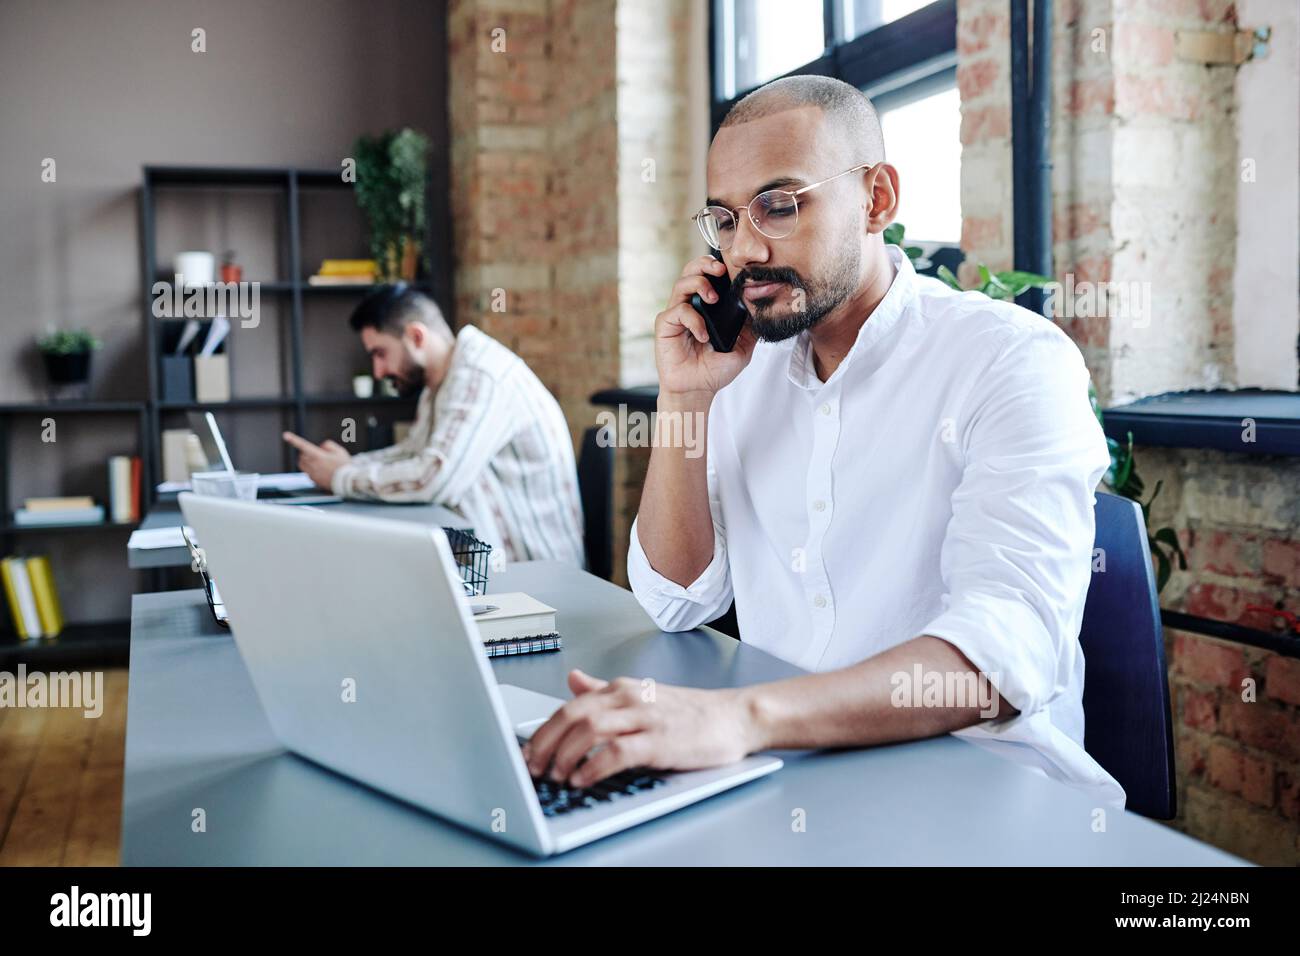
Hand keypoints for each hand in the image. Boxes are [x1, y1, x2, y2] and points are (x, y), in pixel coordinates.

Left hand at [282, 432, 350, 490]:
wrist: (348, 482)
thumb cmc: (344, 465)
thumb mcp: (339, 451)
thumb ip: (328, 445)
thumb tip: (321, 447)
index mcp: (318, 456)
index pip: (303, 445)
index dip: (294, 440)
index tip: (285, 435)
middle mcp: (313, 465)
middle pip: (301, 456)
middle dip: (306, 453)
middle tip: (317, 454)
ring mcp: (312, 474)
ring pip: (302, 464)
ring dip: (306, 461)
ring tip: (318, 462)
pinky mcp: (314, 481)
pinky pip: (308, 473)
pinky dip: (312, 470)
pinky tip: (323, 471)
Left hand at [521, 669, 757, 787]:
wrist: (735, 717)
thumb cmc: (691, 713)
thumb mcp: (642, 696)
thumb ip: (605, 690)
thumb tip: (573, 680)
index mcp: (622, 689)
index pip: (570, 705)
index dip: (544, 730)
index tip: (528, 752)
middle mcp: (630, 699)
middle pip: (573, 715)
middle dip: (546, 743)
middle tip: (532, 767)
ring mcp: (645, 719)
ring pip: (591, 729)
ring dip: (565, 755)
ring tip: (555, 775)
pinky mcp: (661, 741)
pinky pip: (618, 752)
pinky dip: (595, 766)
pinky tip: (583, 779)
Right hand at [655, 256, 757, 397]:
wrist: (698, 390)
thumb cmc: (715, 369)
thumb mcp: (743, 346)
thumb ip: (751, 327)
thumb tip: (762, 306)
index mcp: (706, 307)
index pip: (708, 276)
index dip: (716, 266)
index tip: (731, 269)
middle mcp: (690, 306)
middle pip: (690, 271)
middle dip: (704, 264)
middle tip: (719, 271)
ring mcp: (676, 314)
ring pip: (681, 284)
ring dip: (699, 285)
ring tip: (713, 299)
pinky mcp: (665, 325)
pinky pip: (678, 311)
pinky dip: (693, 319)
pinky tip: (703, 335)